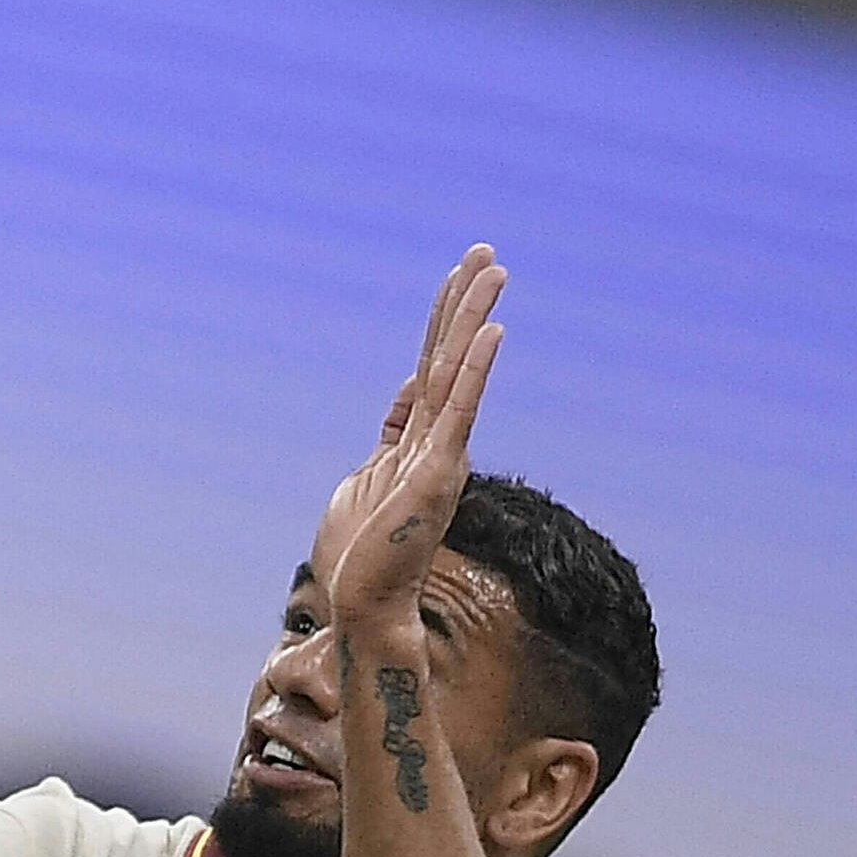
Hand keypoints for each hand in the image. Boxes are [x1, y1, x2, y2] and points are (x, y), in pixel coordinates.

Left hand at [315, 246, 506, 632]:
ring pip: (458, 371)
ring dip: (474, 318)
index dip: (442, 320)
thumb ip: (392, 432)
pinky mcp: (439, 472)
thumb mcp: (367, 476)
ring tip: (494, 269)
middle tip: (486, 250)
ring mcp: (441, 454)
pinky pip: (460, 410)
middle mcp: (436, 439)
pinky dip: (476, 370)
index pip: (430, 365)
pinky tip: (492, 331)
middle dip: (465, 302)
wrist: (368, 606)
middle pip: (448, 356)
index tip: (459, 274)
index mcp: (416, 439)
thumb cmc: (362, 554)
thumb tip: (410, 392)